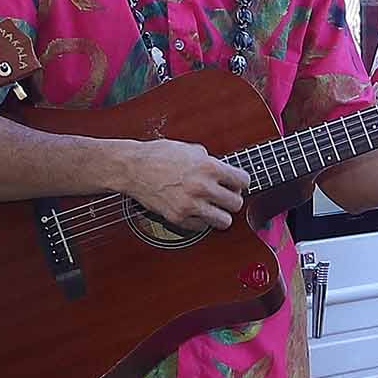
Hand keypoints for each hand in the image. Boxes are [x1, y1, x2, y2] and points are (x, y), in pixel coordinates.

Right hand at [122, 138, 246, 230]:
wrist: (133, 168)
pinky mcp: (178, 217)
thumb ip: (210, 162)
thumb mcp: (191, 149)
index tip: (237, 184)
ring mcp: (190, 205)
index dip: (241, 182)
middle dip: (232, 199)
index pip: (243, 181)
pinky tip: (195, 210)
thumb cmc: (159, 155)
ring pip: (224, 221)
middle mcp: (202, 187)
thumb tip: (224, 173)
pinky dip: (201, 221)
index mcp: (208, 167)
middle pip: (237, 203)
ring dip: (221, 214)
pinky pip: (201, 227)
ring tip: (214, 207)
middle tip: (225, 196)